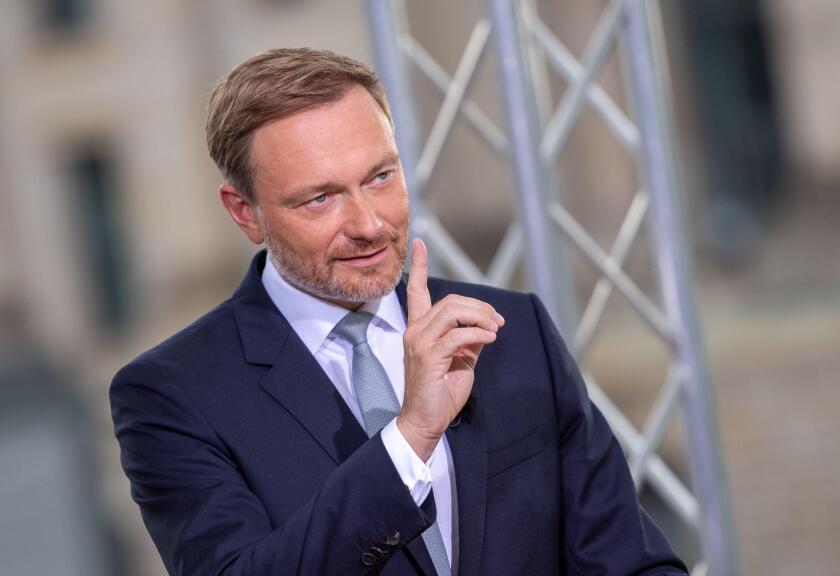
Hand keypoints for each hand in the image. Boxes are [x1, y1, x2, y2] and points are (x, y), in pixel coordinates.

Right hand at [397, 238, 503, 460]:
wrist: (426, 421)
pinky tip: (490, 340)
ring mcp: (419, 342)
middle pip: (451, 300)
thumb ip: (469, 339)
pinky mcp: (428, 356)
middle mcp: (415, 331)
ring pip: (453, 312)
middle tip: (497, 322)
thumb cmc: (442, 392)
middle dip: (479, 307)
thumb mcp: (461, 359)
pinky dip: (478, 334)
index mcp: (419, 329)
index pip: (417, 290)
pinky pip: (458, 334)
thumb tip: (486, 327)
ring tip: (494, 331)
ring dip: (480, 318)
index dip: (419, 265)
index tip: (420, 243)